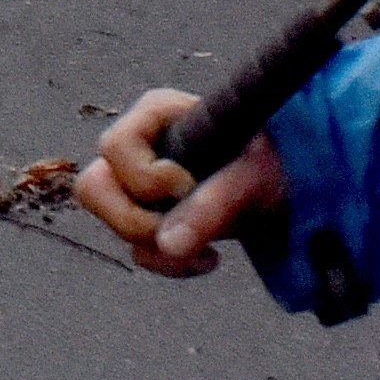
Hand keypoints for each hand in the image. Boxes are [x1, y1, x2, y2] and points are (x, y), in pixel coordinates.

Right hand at [79, 87, 287, 278]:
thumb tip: (168, 244)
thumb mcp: (253, 178)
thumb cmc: (271, 163)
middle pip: (94, 187)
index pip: (116, 147)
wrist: (285, 186)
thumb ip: (214, 204)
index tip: (189, 187)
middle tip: (178, 231)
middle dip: (135, 221)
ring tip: (205, 252)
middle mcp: (137, 146)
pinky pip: (135, 249)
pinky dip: (169, 264)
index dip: (146, 177)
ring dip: (155, 248)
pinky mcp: (147, 216)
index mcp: (156, 115)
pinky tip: (208, 258)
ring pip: (109, 222)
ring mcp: (136, 183)